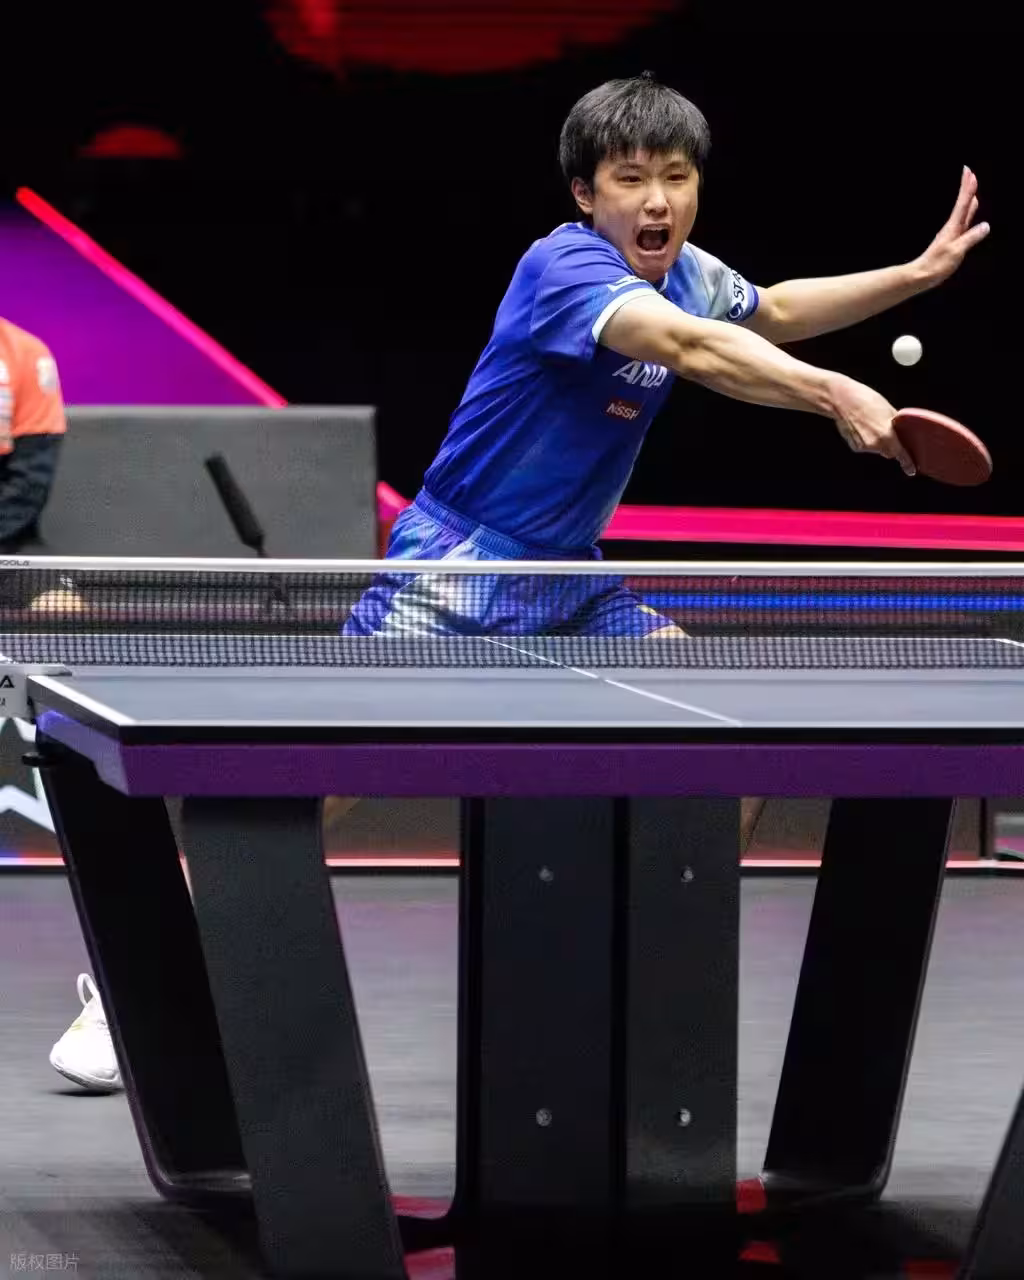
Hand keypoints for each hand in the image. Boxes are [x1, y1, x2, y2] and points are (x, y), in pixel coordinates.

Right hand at [829, 376, 915, 475]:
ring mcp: (863, 447)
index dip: (907, 463)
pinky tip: (861, 427)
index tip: (911, 470)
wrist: (842, 400)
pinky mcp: (854, 446)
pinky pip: (865, 446)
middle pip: (888, 452)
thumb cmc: (866, 400)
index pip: (900, 454)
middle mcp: (875, 444)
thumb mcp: (888, 410)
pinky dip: (865, 440)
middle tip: (887, 432)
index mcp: (887, 435)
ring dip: (877, 441)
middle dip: (890, 446)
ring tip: (869, 424)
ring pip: (876, 449)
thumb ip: (895, 425)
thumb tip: (899, 432)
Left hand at [914, 167, 989, 287]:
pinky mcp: (950, 240)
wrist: (921, 275)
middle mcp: (952, 227)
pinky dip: (966, 212)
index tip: (970, 173)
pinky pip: (962, 221)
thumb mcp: (957, 251)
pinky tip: (968, 212)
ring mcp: (950, 233)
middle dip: (967, 188)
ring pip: (962, 211)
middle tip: (969, 172)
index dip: (967, 188)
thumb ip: (971, 238)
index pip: (963, 204)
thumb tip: (985, 226)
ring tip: (971, 186)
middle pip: (962, 203)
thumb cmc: (937, 265)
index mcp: (954, 227)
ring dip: (967, 197)